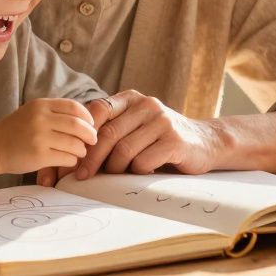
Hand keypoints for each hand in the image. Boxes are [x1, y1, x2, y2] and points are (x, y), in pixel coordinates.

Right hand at [36, 96, 114, 185]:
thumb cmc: (16, 131)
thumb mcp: (33, 112)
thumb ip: (55, 113)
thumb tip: (87, 121)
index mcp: (41, 105)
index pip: (74, 107)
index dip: (87, 117)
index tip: (91, 125)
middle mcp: (40, 119)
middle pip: (78, 125)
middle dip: (90, 134)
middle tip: (93, 140)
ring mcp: (39, 137)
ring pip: (75, 144)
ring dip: (81, 150)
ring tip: (79, 152)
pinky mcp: (39, 156)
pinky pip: (67, 158)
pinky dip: (72, 160)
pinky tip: (68, 160)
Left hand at [73, 90, 222, 179]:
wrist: (204, 142)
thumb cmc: (159, 140)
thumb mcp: (134, 126)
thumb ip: (111, 131)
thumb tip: (72, 154)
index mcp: (131, 99)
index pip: (96, 111)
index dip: (80, 135)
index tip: (71, 156)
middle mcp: (146, 105)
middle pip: (107, 134)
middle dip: (90, 158)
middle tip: (81, 176)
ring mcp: (162, 121)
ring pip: (124, 150)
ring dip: (114, 169)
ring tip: (115, 176)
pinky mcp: (175, 141)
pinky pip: (144, 161)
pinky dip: (137, 172)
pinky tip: (141, 173)